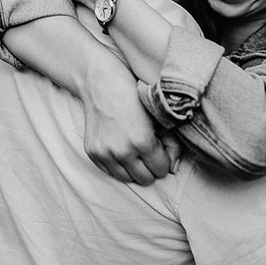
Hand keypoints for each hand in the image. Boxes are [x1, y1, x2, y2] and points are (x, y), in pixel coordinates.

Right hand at [78, 59, 174, 184]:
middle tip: (149, 150)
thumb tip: (173, 168)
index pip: (161, 170)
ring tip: (136, 150)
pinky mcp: (92, 153)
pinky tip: (122, 149)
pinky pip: (110, 172)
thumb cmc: (136, 98)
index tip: (160, 148)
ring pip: (127, 179)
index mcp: (142, 142)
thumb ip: (173, 145)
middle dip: (151, 167)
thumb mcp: (160, 118)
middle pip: (145, 179)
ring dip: (135, 168)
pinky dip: (119, 165)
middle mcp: (122, 151)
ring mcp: (105, 154)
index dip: (164, 160)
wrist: (102, 85)